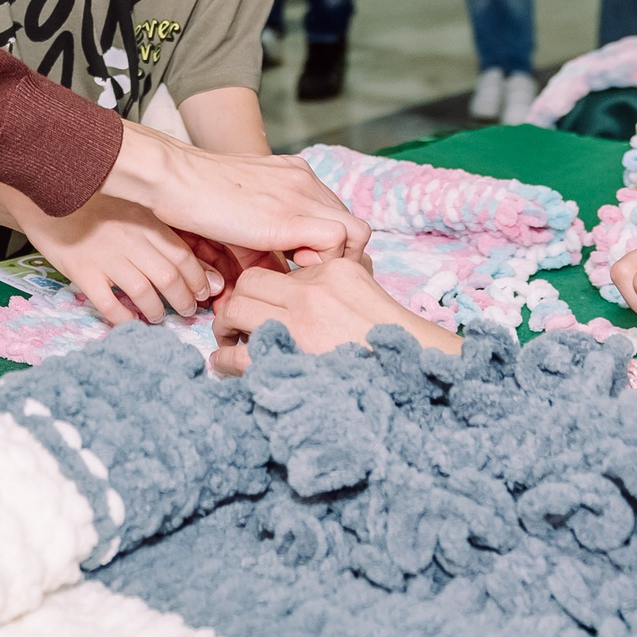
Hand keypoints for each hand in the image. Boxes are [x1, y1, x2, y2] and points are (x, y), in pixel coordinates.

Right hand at [22, 193, 220, 324]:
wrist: (43, 184)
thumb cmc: (88, 192)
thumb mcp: (127, 198)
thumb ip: (154, 219)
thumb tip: (181, 241)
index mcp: (144, 219)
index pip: (183, 255)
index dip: (199, 278)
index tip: (206, 291)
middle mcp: (129, 240)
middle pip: (169, 278)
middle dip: (185, 301)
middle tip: (189, 311)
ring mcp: (105, 257)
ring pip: (144, 294)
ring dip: (157, 312)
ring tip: (159, 318)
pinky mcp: (81, 271)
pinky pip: (108, 304)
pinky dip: (123, 319)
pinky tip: (128, 323)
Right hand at [110, 126, 370, 267]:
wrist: (173, 178)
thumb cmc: (193, 198)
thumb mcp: (239, 219)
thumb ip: (262, 243)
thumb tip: (275, 278)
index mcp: (294, 175)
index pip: (336, 213)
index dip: (329, 245)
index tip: (308, 265)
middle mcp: (305, 180)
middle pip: (353, 224)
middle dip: (340, 256)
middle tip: (312, 278)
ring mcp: (303, 195)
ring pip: (357, 232)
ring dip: (338, 260)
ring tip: (306, 277)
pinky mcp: (293, 216)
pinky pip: (339, 240)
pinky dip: (325, 261)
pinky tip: (296, 272)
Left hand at [209, 259, 455, 374]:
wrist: (412, 369)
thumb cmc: (390, 337)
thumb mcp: (366, 290)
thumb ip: (336, 277)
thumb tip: (305, 274)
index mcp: (331, 271)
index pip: (277, 267)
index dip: (258, 284)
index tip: (252, 300)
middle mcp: (312, 292)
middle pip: (249, 283)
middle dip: (234, 301)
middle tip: (230, 319)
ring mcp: (299, 324)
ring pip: (237, 311)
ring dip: (225, 327)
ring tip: (225, 341)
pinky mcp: (290, 357)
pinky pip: (241, 354)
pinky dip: (225, 360)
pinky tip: (223, 365)